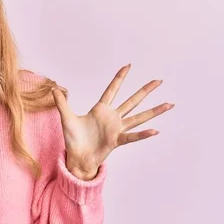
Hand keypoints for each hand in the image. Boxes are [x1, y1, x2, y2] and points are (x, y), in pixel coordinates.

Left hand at [51, 64, 174, 179]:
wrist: (76, 157)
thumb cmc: (73, 139)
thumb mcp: (66, 118)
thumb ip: (62, 103)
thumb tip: (53, 89)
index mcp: (101, 109)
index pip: (112, 90)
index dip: (119, 78)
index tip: (128, 66)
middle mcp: (112, 117)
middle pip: (132, 101)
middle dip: (145, 90)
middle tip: (159, 80)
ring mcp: (116, 129)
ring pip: (138, 117)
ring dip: (154, 111)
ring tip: (169, 104)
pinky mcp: (116, 140)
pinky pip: (132, 137)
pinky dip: (143, 134)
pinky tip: (155, 130)